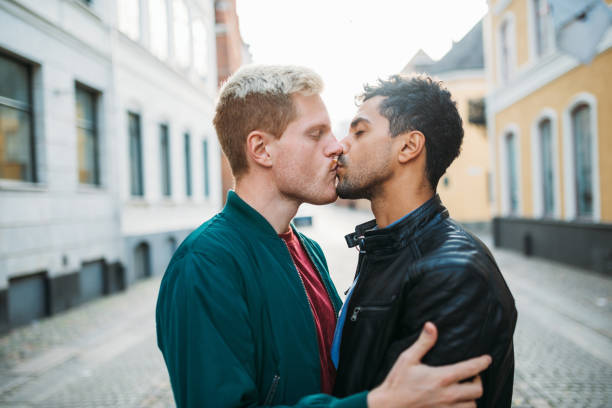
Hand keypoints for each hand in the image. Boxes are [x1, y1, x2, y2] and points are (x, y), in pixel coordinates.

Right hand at [367, 322, 490, 407]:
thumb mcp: (407, 358)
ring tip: (465, 391)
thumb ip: (423, 343)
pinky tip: (458, 403)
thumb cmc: (397, 382)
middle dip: (478, 381)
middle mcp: (448, 395)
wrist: (388, 406)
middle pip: (477, 390)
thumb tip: (431, 326)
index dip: (482, 362)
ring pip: (472, 406)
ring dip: (471, 398)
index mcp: (442, 377)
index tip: (487, 359)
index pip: (470, 369)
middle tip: (472, 376)